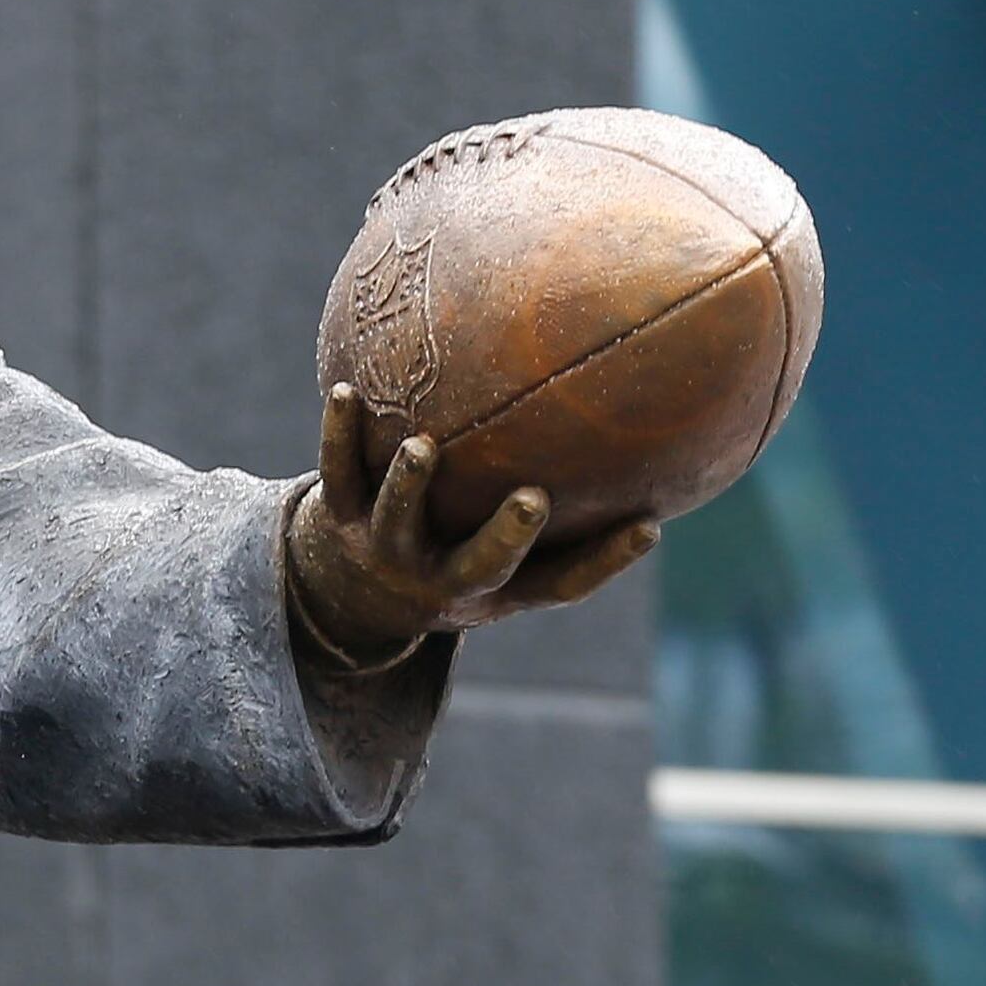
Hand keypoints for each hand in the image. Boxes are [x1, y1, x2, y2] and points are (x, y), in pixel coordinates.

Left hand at [281, 383, 660, 671]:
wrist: (355, 596)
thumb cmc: (462, 559)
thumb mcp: (512, 558)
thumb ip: (572, 516)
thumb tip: (650, 440)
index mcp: (495, 588)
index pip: (560, 585)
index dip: (605, 561)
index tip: (648, 525)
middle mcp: (441, 576)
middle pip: (479, 564)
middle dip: (506, 536)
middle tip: (534, 499)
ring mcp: (385, 548)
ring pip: (397, 518)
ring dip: (409, 483)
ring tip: (421, 445)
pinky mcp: (337, 516)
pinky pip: (336, 473)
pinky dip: (340, 433)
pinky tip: (346, 389)